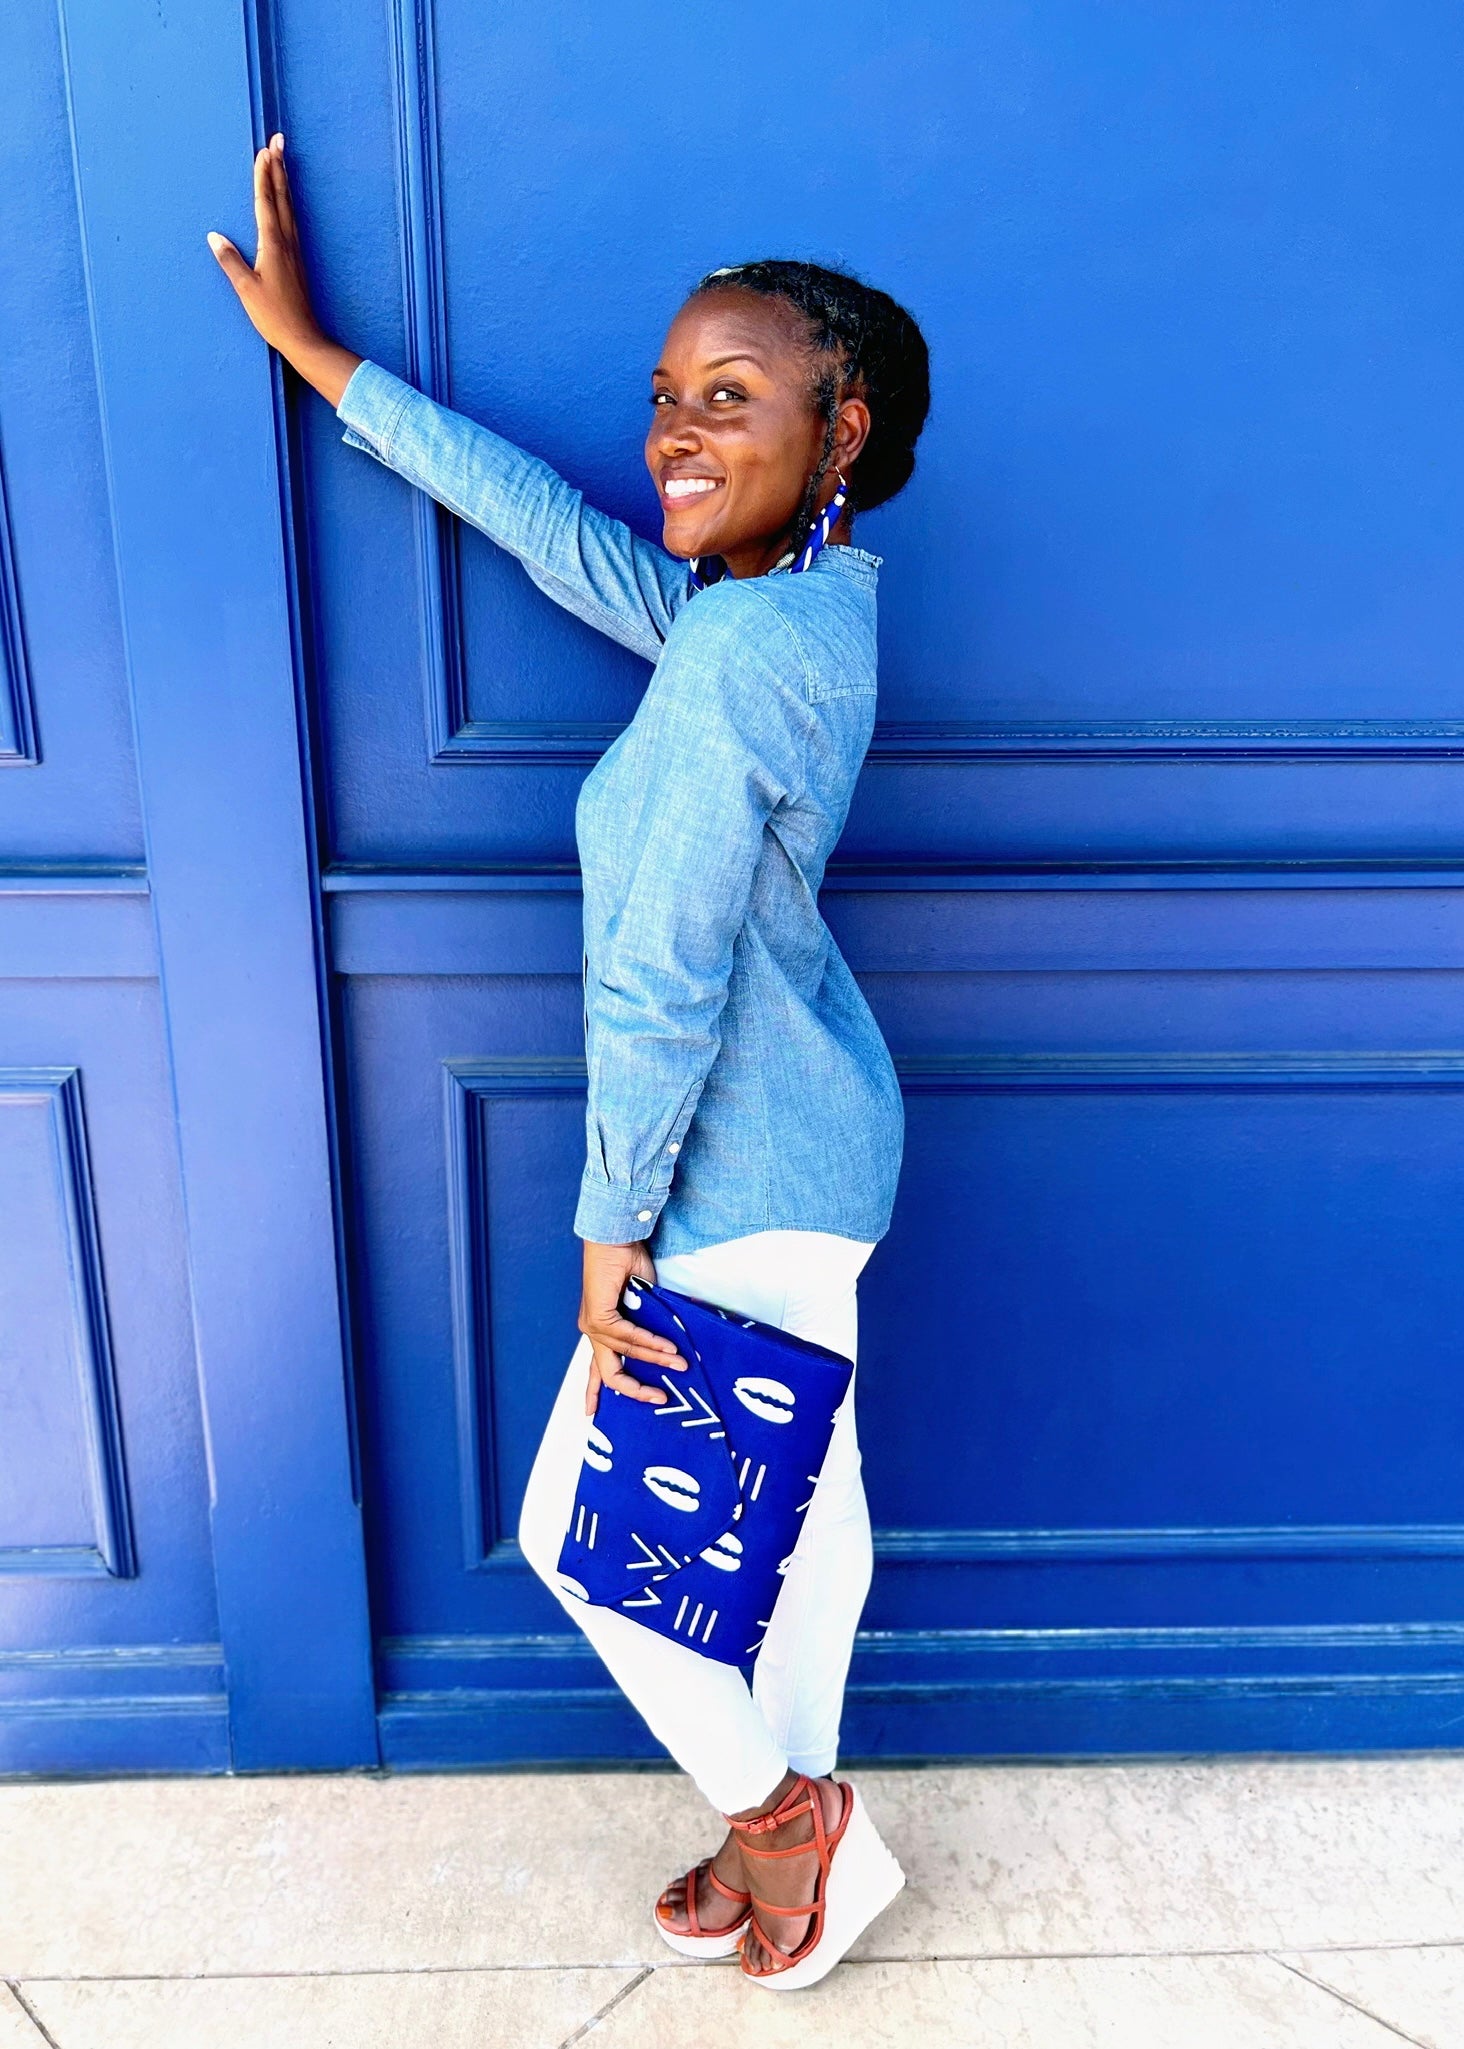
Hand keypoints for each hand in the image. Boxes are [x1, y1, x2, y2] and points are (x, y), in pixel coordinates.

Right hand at [205, 133, 361, 404]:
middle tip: (278, 139)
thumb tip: (214, 236)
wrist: (304, 339)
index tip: (264, 150)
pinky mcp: (297, 261)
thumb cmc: (274, 317)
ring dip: (284, 181)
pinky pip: (292, 222)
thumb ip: (230, 261)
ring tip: (282, 158)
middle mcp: (287, 242)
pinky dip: (288, 203)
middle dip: (278, 167)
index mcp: (273, 245)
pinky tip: (287, 200)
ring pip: (289, 207)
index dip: (263, 176)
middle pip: (282, 197)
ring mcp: (295, 250)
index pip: (265, 202)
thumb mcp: (246, 289)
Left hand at [579, 1238, 687, 1416]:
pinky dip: (649, 1342)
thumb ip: (652, 1326)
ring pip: (626, 1353)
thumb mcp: (643, 1304)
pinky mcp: (598, 1316)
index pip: (597, 1368)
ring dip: (656, 1358)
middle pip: (608, 1374)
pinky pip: (627, 1336)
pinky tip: (666, 1346)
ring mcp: (593, 1325)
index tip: (591, 1413)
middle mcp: (593, 1332)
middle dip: (634, 1390)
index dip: (593, 1392)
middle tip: (658, 1398)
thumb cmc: (628, 1266)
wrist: (616, 1241)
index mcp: (600, 1330)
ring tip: (680, 1363)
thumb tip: (677, 1342)